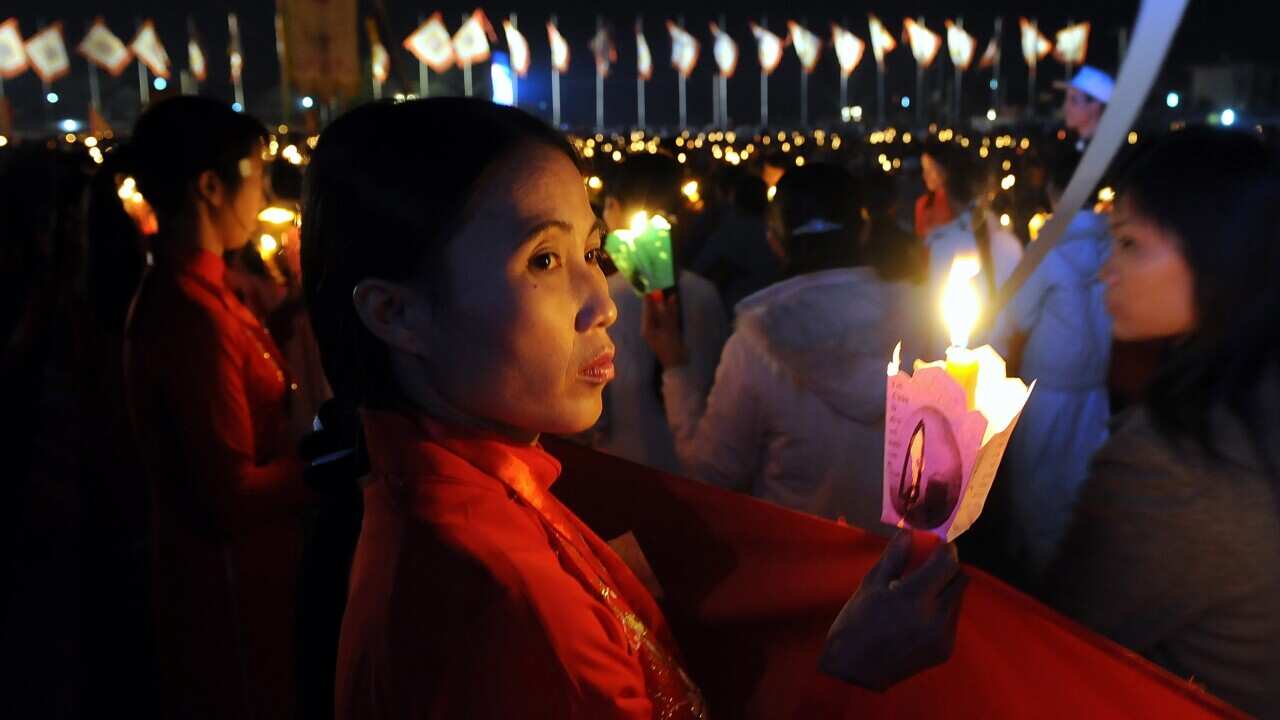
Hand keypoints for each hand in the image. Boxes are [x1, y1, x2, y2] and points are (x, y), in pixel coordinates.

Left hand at [641, 292, 689, 368]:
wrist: (678, 365)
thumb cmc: (671, 348)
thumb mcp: (670, 330)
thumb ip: (670, 313)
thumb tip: (670, 297)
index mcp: (647, 329)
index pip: (648, 310)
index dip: (650, 298)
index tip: (652, 287)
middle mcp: (651, 329)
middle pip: (654, 311)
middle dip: (658, 301)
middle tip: (660, 288)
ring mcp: (660, 331)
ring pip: (661, 315)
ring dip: (666, 306)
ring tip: (671, 295)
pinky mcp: (667, 333)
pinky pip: (668, 319)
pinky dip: (671, 313)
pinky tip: (674, 304)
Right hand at [819, 530, 968, 690]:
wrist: (855, 671)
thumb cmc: (857, 623)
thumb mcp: (870, 585)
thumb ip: (894, 557)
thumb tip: (909, 532)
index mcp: (913, 597)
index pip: (946, 563)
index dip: (946, 549)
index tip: (939, 544)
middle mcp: (935, 616)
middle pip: (960, 579)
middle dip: (949, 568)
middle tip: (931, 566)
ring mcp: (943, 635)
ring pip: (959, 598)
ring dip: (947, 588)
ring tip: (923, 591)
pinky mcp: (946, 649)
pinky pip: (953, 619)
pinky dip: (943, 609)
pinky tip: (922, 613)